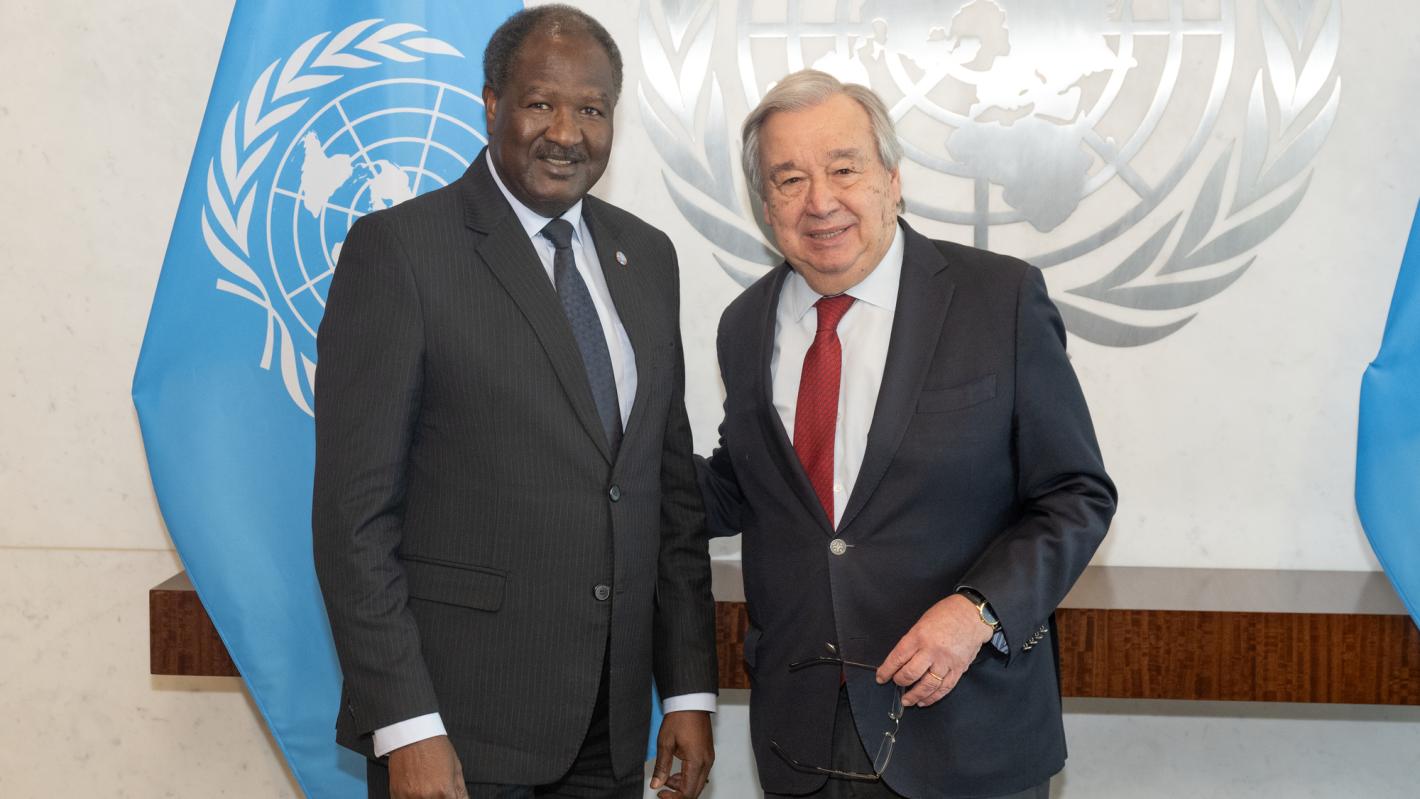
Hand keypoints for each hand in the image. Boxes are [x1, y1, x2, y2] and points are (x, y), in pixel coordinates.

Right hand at [387, 735, 467, 798]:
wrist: (412, 734)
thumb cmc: (434, 747)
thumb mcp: (455, 767)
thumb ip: (460, 791)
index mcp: (444, 791)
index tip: (449, 796)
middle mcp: (427, 796)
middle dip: (440, 798)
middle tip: (437, 789)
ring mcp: (410, 797)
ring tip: (426, 787)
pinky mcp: (396, 794)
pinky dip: (412, 798)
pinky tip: (416, 789)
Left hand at [649, 710, 713, 797]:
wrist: (691, 702)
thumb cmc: (680, 717)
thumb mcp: (665, 743)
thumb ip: (662, 767)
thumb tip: (656, 784)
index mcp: (696, 761)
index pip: (687, 791)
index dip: (673, 798)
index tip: (661, 794)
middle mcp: (706, 761)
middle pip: (695, 791)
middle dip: (678, 794)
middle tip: (663, 790)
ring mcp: (708, 758)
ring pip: (699, 783)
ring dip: (683, 786)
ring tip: (667, 778)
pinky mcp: (707, 754)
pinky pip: (701, 773)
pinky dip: (689, 777)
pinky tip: (677, 772)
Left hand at [876, 594, 992, 707]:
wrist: (973, 615)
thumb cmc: (946, 614)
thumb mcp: (922, 622)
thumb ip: (912, 641)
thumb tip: (901, 660)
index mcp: (919, 636)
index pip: (898, 658)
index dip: (887, 670)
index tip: (881, 677)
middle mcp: (932, 651)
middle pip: (910, 674)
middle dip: (900, 682)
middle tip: (896, 684)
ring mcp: (946, 662)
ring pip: (927, 685)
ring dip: (915, 696)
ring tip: (907, 701)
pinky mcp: (958, 670)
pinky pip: (944, 688)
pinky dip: (933, 697)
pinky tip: (924, 700)